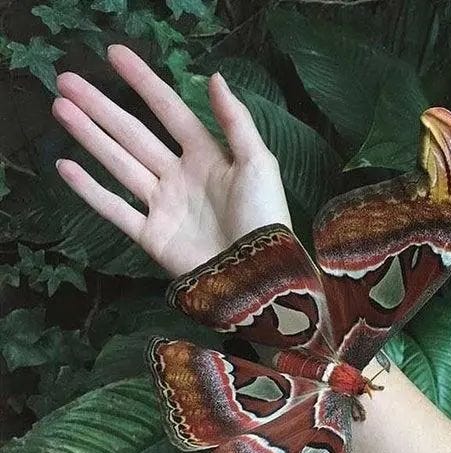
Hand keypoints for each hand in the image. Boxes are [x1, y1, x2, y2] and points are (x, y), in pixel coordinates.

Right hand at [52, 45, 290, 276]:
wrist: (257, 273)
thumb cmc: (263, 216)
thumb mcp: (258, 162)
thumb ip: (236, 121)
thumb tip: (214, 77)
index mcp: (207, 156)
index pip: (169, 111)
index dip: (144, 83)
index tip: (114, 55)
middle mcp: (180, 176)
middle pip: (135, 134)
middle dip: (102, 107)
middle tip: (67, 81)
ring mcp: (163, 206)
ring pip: (119, 164)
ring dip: (90, 137)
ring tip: (61, 109)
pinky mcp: (152, 236)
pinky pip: (115, 210)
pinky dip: (90, 190)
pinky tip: (66, 167)